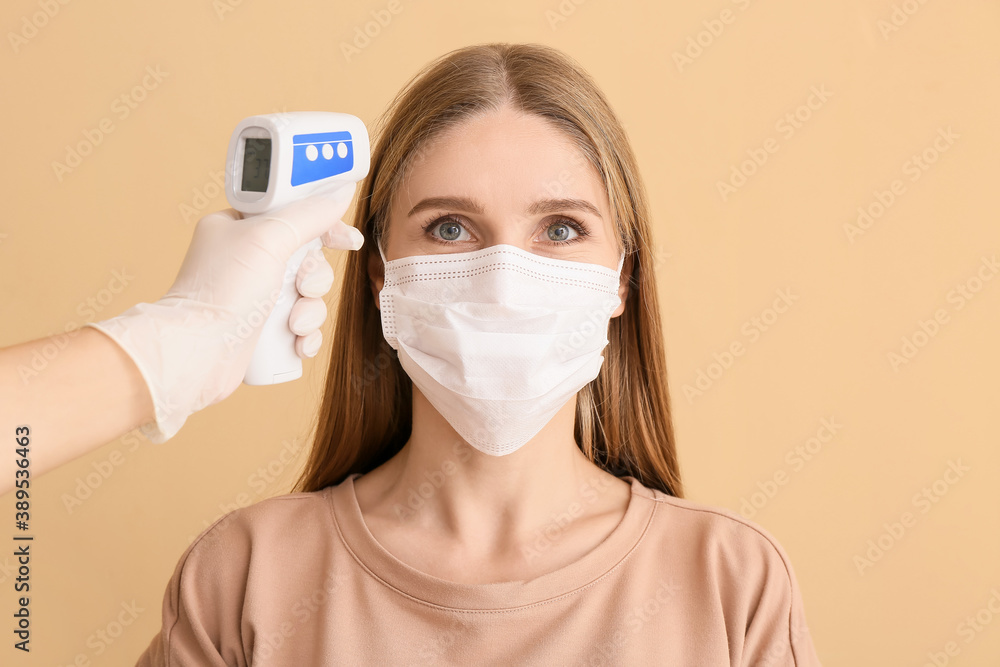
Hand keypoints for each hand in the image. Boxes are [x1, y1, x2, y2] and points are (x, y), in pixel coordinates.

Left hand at [84, 182, 360, 443]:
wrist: (197, 354)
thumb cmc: (221, 293)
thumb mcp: (268, 239)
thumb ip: (308, 215)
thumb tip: (340, 193)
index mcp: (238, 228)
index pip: (292, 214)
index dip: (324, 226)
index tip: (347, 239)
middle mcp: (246, 260)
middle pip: (307, 259)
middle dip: (314, 279)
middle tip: (302, 287)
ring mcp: (254, 296)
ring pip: (307, 296)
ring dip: (310, 312)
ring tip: (293, 325)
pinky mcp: (261, 329)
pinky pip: (302, 326)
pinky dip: (305, 335)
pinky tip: (297, 343)